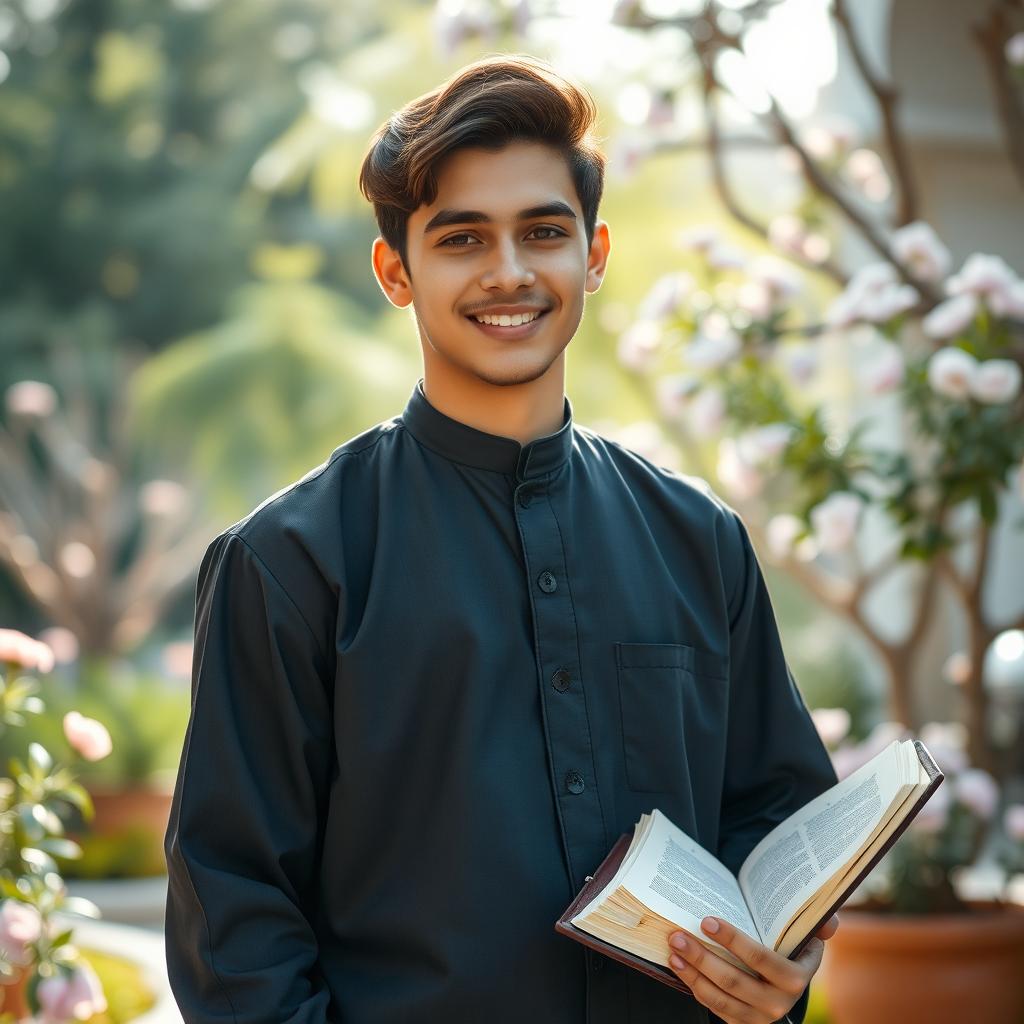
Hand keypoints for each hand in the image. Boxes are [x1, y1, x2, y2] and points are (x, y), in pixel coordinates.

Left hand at [666, 914, 838, 1023]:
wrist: (784, 982)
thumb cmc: (789, 949)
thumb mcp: (806, 937)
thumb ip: (820, 926)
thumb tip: (829, 921)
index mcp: (796, 977)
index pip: (761, 959)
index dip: (733, 940)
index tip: (707, 921)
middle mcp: (779, 1003)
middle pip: (734, 980)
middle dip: (702, 956)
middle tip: (678, 934)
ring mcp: (759, 1017)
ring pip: (720, 996)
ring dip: (692, 972)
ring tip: (674, 949)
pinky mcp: (742, 1023)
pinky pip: (715, 1007)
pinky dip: (694, 986)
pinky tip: (679, 966)